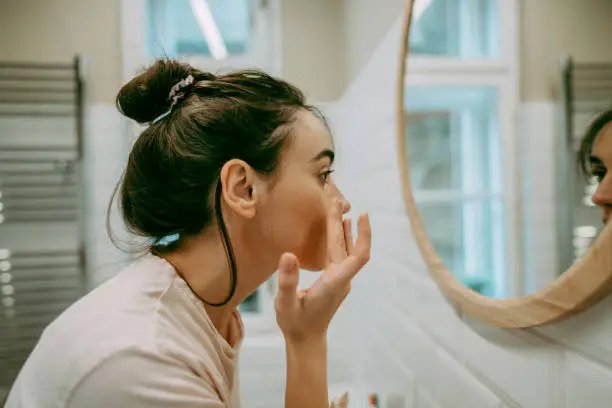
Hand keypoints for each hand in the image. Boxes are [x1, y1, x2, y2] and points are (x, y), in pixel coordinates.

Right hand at [274, 199, 371, 342]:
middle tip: (336, 199)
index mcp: (334, 283)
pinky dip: (341, 239)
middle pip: (349, 247)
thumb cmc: (295, 323)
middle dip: (343, 223)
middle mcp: (342, 279)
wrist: (306, 340)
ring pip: (347, 250)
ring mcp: (341, 280)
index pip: (357, 257)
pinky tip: (340, 228)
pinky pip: (343, 255)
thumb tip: (288, 254)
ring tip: (338, 207)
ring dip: (344, 229)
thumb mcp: (285, 303)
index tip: (362, 215)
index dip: (362, 235)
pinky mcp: (336, 280)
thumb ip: (288, 280)